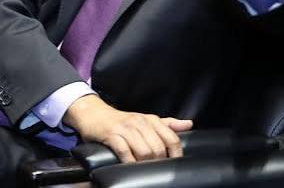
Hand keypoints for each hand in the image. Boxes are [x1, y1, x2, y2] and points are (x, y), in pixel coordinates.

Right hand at [63, 94, 192, 162]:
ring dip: (145, 164)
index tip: (173, 165)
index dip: (176, 155)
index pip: (172, 139)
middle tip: (155, 169)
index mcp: (151, 119)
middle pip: (158, 149)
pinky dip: (130, 162)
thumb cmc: (122, 121)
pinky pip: (125, 152)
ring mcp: (126, 128)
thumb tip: (189, 124)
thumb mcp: (146, 120)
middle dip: (159, 162)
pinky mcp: (112, 135)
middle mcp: (140, 122)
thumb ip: (167, 124)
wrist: (94, 113)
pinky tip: (130, 166)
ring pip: (144, 151)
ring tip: (143, 169)